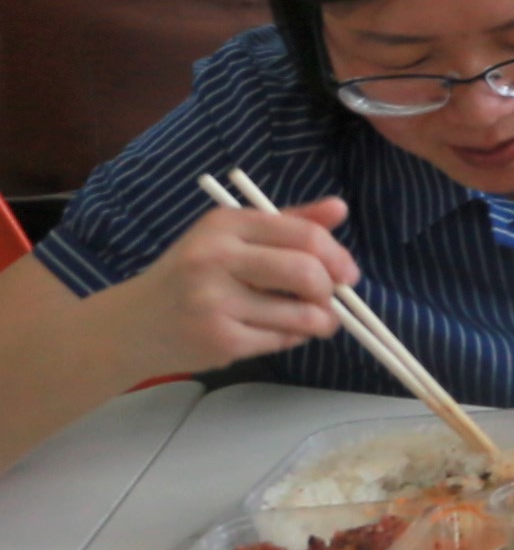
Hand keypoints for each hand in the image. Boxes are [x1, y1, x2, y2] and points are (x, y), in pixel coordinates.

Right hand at [134, 197, 354, 380]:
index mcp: (225, 225)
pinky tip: (278, 333)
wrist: (131, 325)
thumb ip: (287, 223)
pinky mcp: (218, 339)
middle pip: (306, 272)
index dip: (337, 256)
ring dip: (320, 320)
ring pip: (299, 312)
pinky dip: (291, 338)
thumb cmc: (190, 276)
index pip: (303, 235)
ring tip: (317, 321)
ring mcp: (214, 301)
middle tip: (333, 299)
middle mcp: (216, 258)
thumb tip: (340, 209)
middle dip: (331, 289)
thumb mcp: (230, 238)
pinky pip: (279, 340)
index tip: (347, 273)